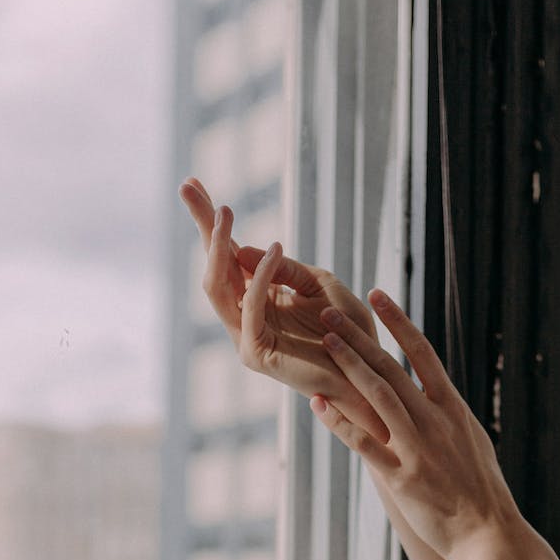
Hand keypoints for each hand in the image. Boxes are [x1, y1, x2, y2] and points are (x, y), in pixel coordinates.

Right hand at [179, 177, 388, 440]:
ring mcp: (246, 336)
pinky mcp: (256, 355)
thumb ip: (287, 269)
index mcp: (257, 299)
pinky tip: (271, 248)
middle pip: (212, 267)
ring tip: (224, 212)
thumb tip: (244, 247)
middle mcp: (244, 317)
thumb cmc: (349, 334)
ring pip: (217, 287)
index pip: (227, 256)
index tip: (192, 183)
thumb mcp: (320, 285)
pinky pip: (249, 310)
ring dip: (219, 247)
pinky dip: (258, 278)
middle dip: (203, 227)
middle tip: (190, 188)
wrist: (368, 376)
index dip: (209, 222)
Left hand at [310, 290, 520, 559]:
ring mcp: (417, 449)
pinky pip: (364, 444)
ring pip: (377, 397)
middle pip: (390, 369)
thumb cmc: (481, 489)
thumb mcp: (471, 439)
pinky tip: (318, 404)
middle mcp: (434, 422)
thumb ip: (448, 413)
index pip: (422, 352)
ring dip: (347, 367)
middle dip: (358, 338)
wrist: (489, 534)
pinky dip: (339, 422)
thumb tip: (436, 390)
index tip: (376, 295)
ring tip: (322, 343)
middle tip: (329, 312)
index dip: (398, 321)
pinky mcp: (402, 479)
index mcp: (452, 408)